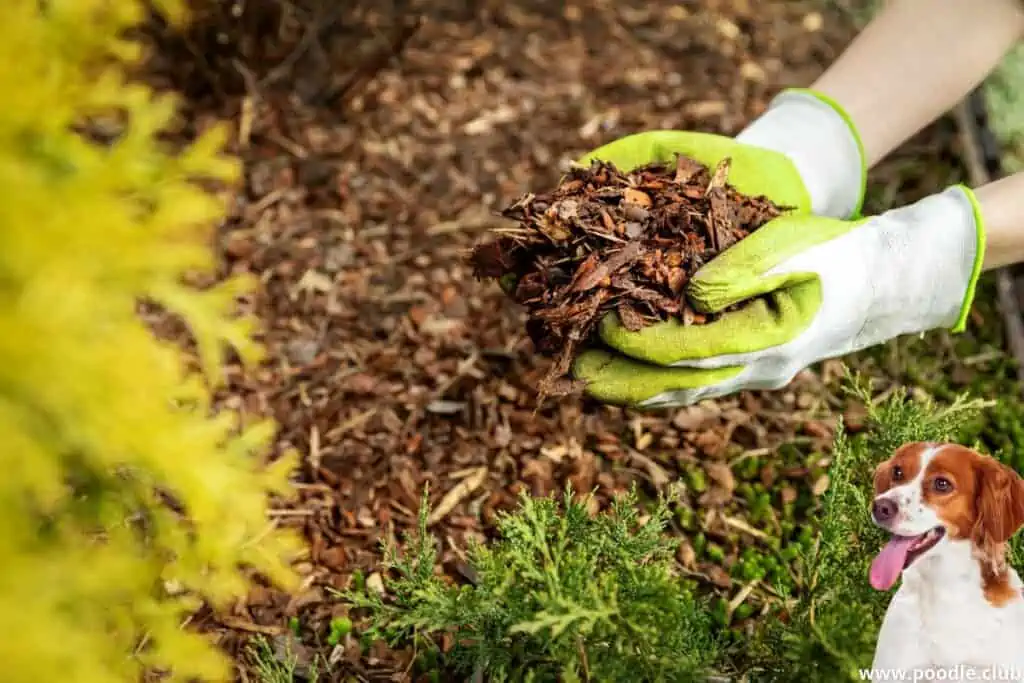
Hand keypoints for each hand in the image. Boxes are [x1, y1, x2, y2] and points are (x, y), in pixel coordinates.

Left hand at [573, 185, 983, 407]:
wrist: (878, 283)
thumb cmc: (834, 253)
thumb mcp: (794, 245)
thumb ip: (745, 269)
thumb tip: (693, 293)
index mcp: (771, 338)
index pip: (691, 349)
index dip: (643, 341)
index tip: (601, 325)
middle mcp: (759, 368)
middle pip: (679, 384)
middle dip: (623, 381)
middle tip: (572, 372)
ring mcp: (754, 375)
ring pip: (684, 391)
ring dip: (634, 387)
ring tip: (584, 377)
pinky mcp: (748, 370)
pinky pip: (695, 384)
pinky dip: (657, 382)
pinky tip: (624, 375)